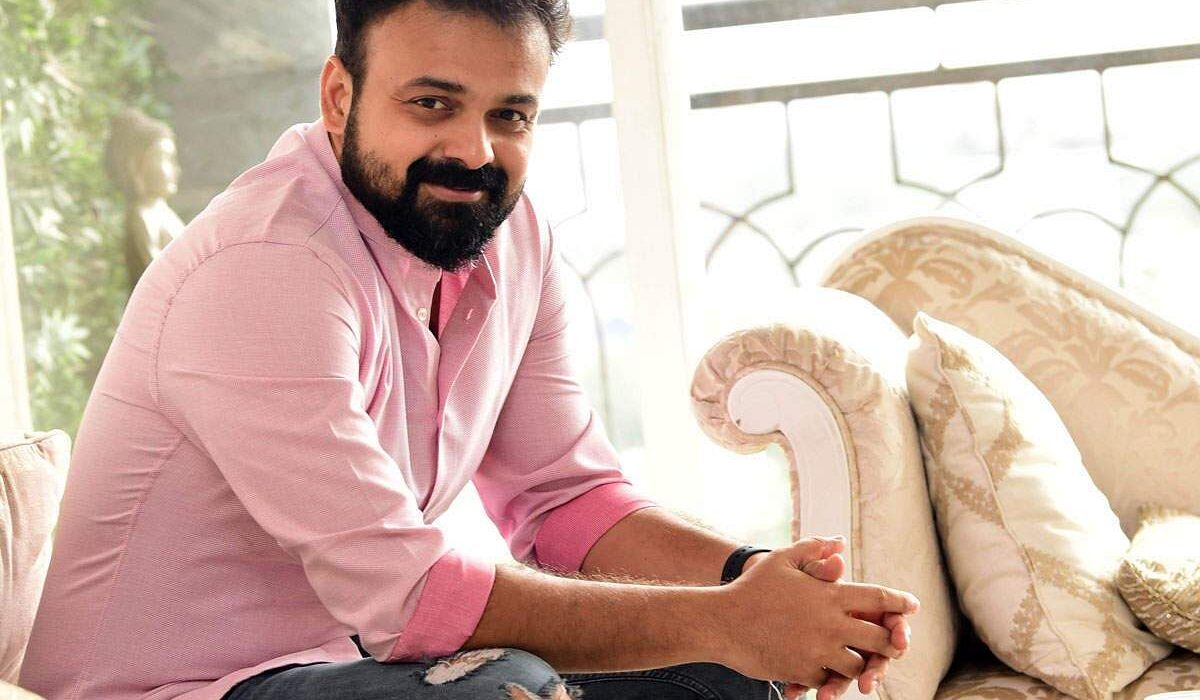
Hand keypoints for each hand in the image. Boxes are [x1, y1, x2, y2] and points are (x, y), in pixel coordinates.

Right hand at [713, 537, 918, 692]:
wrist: (721, 622)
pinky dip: (832, 678)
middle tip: (895, 643)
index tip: (913, 605)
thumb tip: (839, 542)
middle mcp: (829, 624)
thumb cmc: (751, 588)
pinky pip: (830, 680)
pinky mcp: (803, 672)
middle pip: (880, 638)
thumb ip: (814, 549)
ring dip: (861, 662)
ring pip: (858, 664)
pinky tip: (829, 674)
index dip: (900, 602)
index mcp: (829, 595)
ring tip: (860, 661)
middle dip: (891, 642)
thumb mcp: (782, 560)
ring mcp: (818, 651)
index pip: (878, 598)